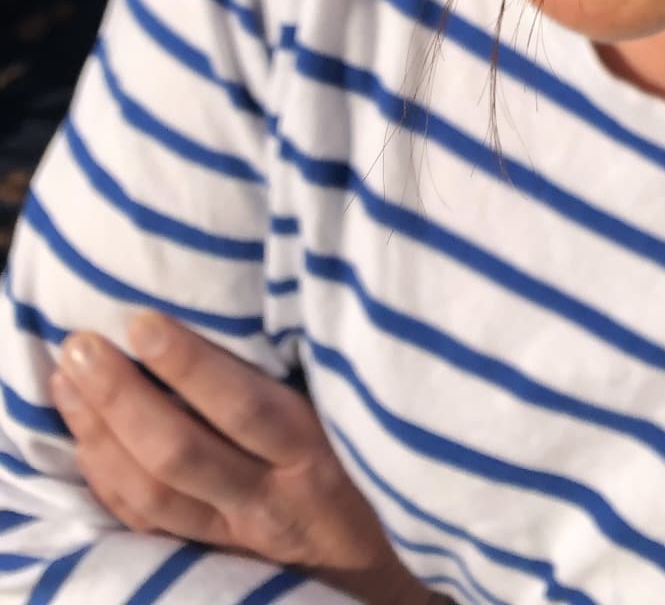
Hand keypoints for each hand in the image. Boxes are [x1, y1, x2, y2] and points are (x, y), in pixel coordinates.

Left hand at [50, 311, 432, 604]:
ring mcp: (235, 537)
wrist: (383, 576)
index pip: (242, 407)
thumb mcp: (357, 417)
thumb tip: (248, 305)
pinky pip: (144, 525)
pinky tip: (83, 439)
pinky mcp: (211, 559)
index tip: (142, 321)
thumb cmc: (373, 467)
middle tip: (80, 345)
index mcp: (314, 453)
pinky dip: (105, 480)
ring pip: (150, 496)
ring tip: (66, 381)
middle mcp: (269, 499)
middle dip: (120, 398)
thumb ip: (314, 375)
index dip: (188, 365)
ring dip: (98, 436)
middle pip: (179, 453)